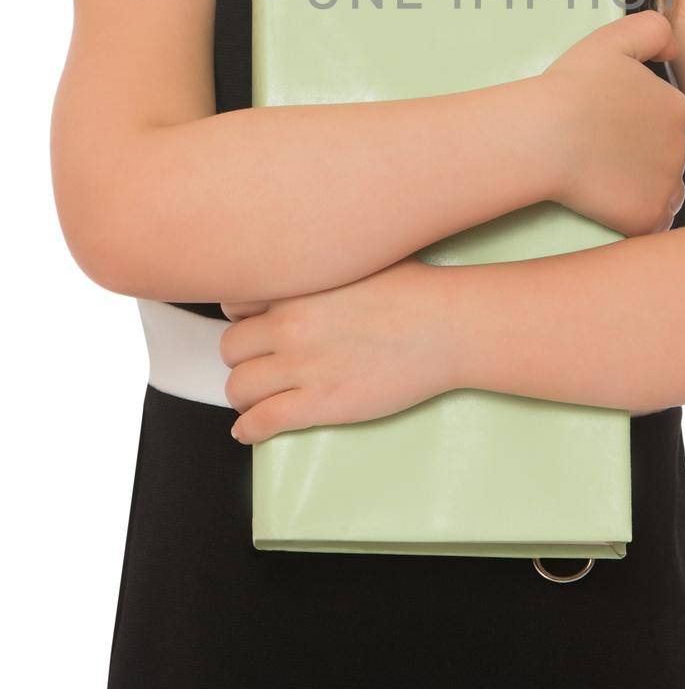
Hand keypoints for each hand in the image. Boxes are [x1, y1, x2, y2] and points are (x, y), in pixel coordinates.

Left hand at [219, 257, 458, 444]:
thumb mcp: (360, 258)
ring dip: (244, 395)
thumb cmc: (416, 288)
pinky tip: (249, 430)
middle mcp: (290, 323)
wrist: (448, 325)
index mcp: (299, 284)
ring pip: (239, 386)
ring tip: (255, 399)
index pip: (235, 302)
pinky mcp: (319, 403)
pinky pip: (262, 421)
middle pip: (231, 347)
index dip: (242, 317)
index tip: (253, 326)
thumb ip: (322, 265)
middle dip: (242, 358)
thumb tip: (309, 271)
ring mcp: (302, 365)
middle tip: (258, 364)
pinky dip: (248, 429)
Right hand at [539, 9, 684, 238]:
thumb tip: (674, 49)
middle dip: (641, 157)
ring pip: (663, 190)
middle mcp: (680, 146)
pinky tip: (607, 205)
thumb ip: (652, 30)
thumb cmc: (570, 88)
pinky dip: (633, 217)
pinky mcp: (647, 217)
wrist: (545, 136)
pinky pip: (650, 223)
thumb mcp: (612, 40)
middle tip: (600, 155)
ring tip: (602, 181)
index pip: (666, 121)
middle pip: (666, 156)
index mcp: (676, 107)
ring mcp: (666, 184)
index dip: (637, 124)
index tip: (607, 126)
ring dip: (641, 188)